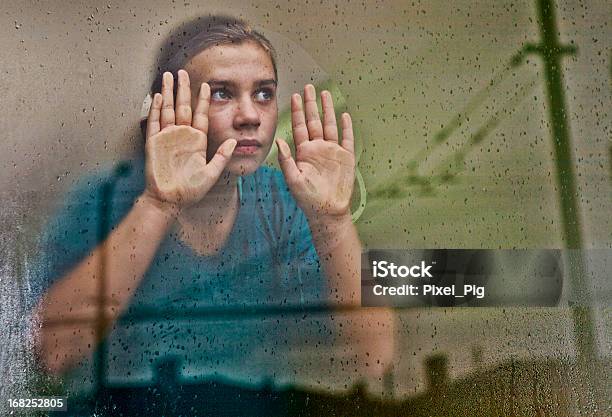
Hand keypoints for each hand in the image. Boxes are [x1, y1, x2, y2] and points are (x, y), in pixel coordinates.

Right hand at [142, 70, 236, 212]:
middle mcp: (182, 135)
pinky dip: (156, 109)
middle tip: (183, 72)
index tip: (206, 85)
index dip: (203, 100)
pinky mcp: (154, 143)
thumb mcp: (211, 173)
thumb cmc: (190, 190)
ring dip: (168, 93)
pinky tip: (158, 96)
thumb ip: (222, 156)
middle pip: (183, 107)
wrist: (170, 201)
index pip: (201, 115)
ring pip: (168, 110)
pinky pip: (154, 122)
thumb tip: (235, 142)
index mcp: (197, 141)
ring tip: (168, 76)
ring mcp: (167, 137)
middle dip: (183, 89)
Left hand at [276, 84, 354, 222]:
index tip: (294, 95)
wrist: (328, 210)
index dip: (297, 111)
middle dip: (311, 104)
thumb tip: (278, 140)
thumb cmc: (308, 199)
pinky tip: (344, 115)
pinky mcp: (346, 157)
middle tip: (308, 86)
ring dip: (328, 110)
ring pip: (330, 125)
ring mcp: (332, 151)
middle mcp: (317, 148)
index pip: (299, 126)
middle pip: (314, 121)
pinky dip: (346, 127)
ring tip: (325, 94)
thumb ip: (286, 160)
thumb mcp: (293, 180)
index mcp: (304, 152)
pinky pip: (346, 139)